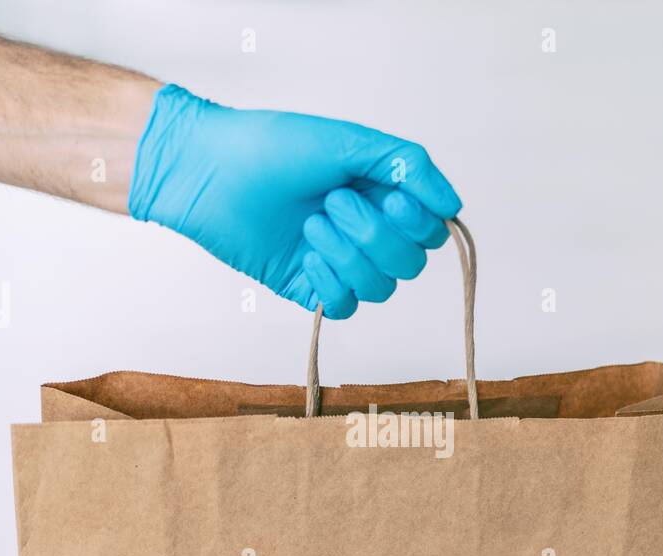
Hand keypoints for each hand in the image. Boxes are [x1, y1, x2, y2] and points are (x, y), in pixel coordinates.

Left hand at [128, 85, 461, 318]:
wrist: (209, 173)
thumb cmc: (273, 148)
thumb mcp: (350, 141)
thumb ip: (410, 165)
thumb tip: (453, 206)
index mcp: (383, 194)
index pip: (432, 231)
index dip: (417, 224)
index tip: (385, 197)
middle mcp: (367, 231)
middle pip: (410, 264)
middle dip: (374, 237)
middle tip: (332, 202)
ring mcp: (338, 262)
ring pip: (380, 289)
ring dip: (348, 257)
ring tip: (311, 224)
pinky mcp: (308, 287)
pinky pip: (344, 307)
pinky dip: (330, 284)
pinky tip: (306, 257)